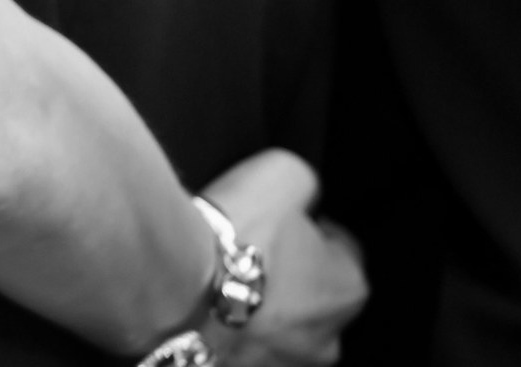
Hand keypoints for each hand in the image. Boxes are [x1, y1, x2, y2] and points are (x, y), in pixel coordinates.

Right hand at [200, 149, 367, 366]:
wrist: (171, 282)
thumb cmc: (234, 233)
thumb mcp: (282, 173)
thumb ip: (304, 184)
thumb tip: (299, 191)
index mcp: (349, 290)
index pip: (342, 252)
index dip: (312, 230)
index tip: (283, 220)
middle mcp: (326, 340)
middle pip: (312, 299)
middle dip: (287, 278)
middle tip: (247, 249)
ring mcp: (279, 365)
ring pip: (275, 330)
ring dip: (254, 309)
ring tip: (215, 278)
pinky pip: (235, 348)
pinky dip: (221, 330)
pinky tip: (197, 303)